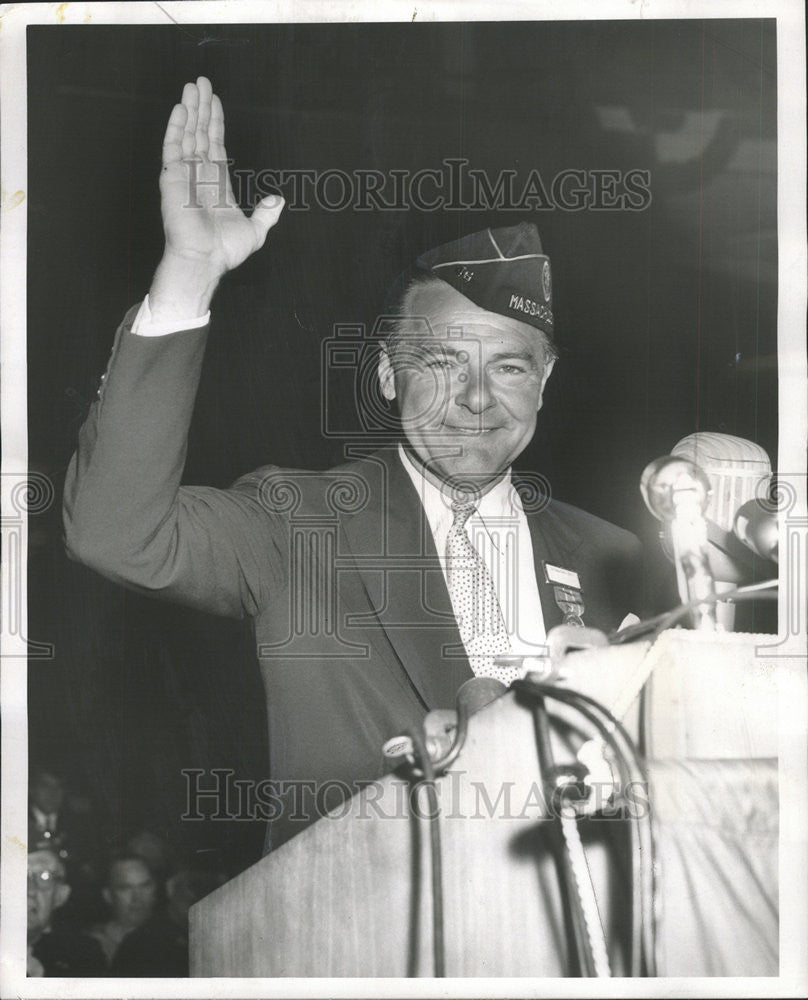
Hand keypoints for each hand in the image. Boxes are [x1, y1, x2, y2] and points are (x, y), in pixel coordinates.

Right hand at [150, 77, 283, 319]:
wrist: (205, 259)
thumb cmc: (224, 251)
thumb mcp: (255, 231)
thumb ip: (266, 214)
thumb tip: (278, 201)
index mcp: (217, 184)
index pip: (215, 146)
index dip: (215, 123)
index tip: (214, 102)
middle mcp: (199, 175)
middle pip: (200, 134)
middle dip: (201, 107)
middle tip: (201, 81)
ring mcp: (184, 175)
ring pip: (187, 134)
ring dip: (190, 109)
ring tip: (192, 85)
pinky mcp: (172, 178)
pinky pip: (173, 147)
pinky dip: (176, 127)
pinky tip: (181, 108)